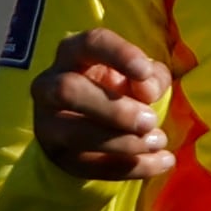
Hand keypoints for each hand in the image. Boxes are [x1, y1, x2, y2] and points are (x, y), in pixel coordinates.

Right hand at [32, 28, 176, 181]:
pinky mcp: (58, 156)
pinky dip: (131, 167)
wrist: (91, 126)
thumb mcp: (139, 76)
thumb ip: (151, 76)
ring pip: (76, 132)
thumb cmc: (118, 89)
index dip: (118, 54)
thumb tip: (148, 90)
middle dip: (115, 108)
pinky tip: (162, 162)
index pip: (90, 43)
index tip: (144, 72)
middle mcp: (50, 85)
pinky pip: (91, 165)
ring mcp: (48, 123)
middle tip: (150, 120)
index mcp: (73, 54)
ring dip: (124, 141)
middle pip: (69, 90)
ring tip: (158, 141)